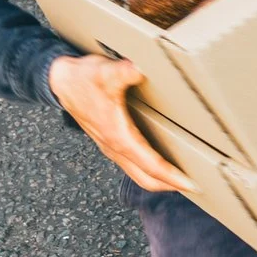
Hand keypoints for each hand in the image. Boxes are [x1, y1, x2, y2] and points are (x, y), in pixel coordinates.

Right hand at [48, 54, 195, 193]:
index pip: (151, 165)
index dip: (173, 177)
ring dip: (160, 180)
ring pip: (138, 174)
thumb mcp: (104, 72)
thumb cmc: (83, 78)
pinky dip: (149, 170)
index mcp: (118, 136)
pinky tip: (162, 162)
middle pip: (146, 178)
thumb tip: (137, 69)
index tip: (193, 185)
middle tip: (196, 187)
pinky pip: (132, 165)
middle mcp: (114, 147)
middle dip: (171, 186)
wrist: (60, 81)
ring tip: (183, 179)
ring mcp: (111, 147)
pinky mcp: (109, 142)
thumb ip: (122, 72)